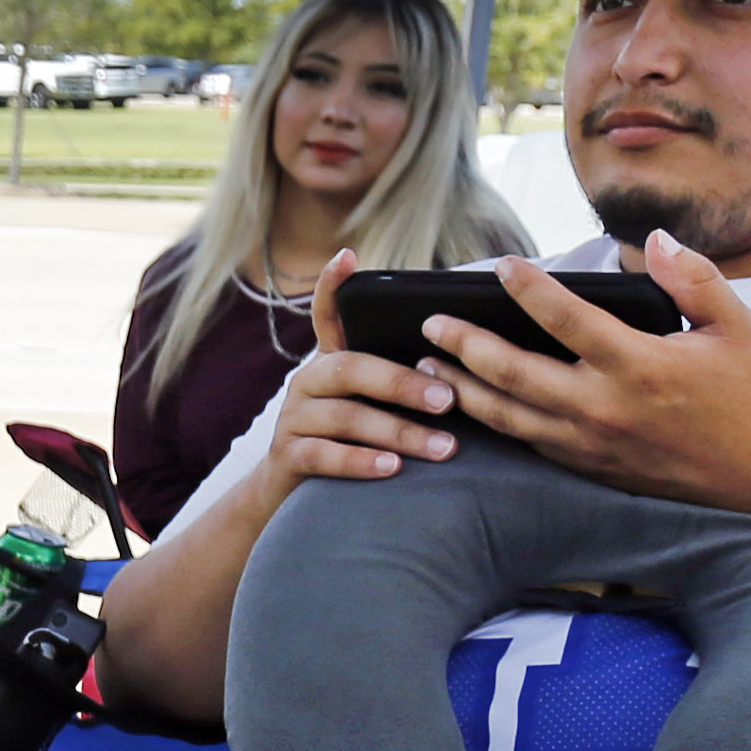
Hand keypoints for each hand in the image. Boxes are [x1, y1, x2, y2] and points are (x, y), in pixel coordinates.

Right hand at [263, 251, 462, 483]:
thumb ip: (398, 384)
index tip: (348, 256)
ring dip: (400, 432)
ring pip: (348, 417)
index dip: (333, 285)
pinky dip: (361, 461)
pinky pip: (324, 455)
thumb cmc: (351, 442)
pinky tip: (393, 468)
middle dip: (404, 383)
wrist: (291, 493)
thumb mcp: (369, 405)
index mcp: (330, 362)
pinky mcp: (288, 455)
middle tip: (447, 399)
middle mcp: (308, 381)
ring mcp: (294, 417)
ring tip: (444, 448)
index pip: (327, 314)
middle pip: (352, 369)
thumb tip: (462, 374)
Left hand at [422, 236, 750, 507]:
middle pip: (514, 374)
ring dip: (464, 389)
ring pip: (510, 417)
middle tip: (430, 324)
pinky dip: (495, 423)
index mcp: (640, 366)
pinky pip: (530, 444)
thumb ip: (694, 278)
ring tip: (428, 366)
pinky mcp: (592, 470)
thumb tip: (655, 238)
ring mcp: (593, 445)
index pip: (567, 319)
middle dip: (464, 346)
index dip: (528, 289)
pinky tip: (472, 404)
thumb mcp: (736, 325)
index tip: (501, 266)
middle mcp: (606, 408)